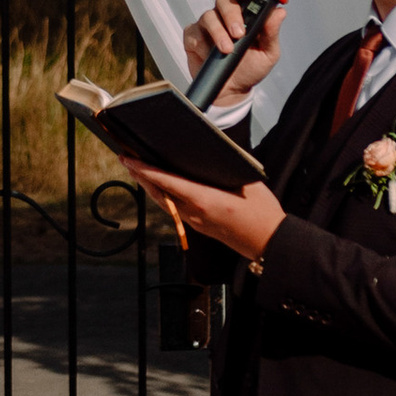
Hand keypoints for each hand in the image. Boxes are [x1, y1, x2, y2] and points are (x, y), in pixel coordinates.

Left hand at [116, 158, 284, 265]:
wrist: (269, 243)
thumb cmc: (261, 213)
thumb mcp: (247, 182)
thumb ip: (226, 167)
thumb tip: (211, 152)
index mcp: (204, 200)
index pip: (166, 182)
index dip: (145, 170)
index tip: (129, 159)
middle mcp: (194, 213)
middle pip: (158, 193)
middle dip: (140, 176)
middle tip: (126, 159)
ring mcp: (195, 222)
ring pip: (164, 202)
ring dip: (150, 186)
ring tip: (138, 170)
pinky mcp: (199, 227)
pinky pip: (174, 208)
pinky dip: (163, 195)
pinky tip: (162, 186)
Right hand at [181, 0, 286, 109]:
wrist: (232, 91)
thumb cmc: (251, 68)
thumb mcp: (267, 53)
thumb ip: (271, 32)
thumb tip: (280, 12)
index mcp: (244, 13)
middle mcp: (224, 15)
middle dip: (231, 14)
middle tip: (238, 33)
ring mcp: (207, 25)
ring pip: (208, 16)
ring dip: (218, 32)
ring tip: (227, 50)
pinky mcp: (193, 37)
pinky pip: (193, 32)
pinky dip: (202, 44)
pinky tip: (209, 55)